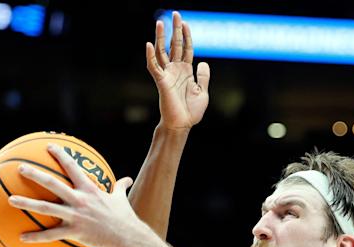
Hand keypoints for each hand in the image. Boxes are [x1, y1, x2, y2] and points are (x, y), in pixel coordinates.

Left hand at [7, 145, 138, 246]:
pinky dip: (36, 237)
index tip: (50, 146)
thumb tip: (127, 179)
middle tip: (20, 168)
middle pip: (52, 183)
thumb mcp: (121, 199)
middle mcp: (80, 200)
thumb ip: (120, 187)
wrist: (129, 237)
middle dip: (35, 174)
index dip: (61, 155)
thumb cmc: (125, 218)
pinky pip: (51, 235)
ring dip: (26, 203)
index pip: (73, 167)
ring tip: (10, 200)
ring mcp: (76, 216)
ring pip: (46, 207)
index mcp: (89, 190)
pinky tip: (21, 238)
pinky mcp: (75, 232)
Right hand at [148, 12, 209, 130]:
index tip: (186, 23)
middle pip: (175, 45)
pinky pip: (154, 66)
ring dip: (161, 37)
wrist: (183, 125)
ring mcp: (167, 74)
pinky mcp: (161, 81)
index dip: (186, 36)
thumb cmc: (191, 111)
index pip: (186, 49)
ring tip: (161, 23)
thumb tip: (204, 62)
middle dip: (175, 30)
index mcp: (186, 71)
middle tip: (176, 14)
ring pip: (162, 52)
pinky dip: (150, 56)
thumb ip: (203, 76)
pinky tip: (149, 44)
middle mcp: (175, 70)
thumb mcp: (202, 91)